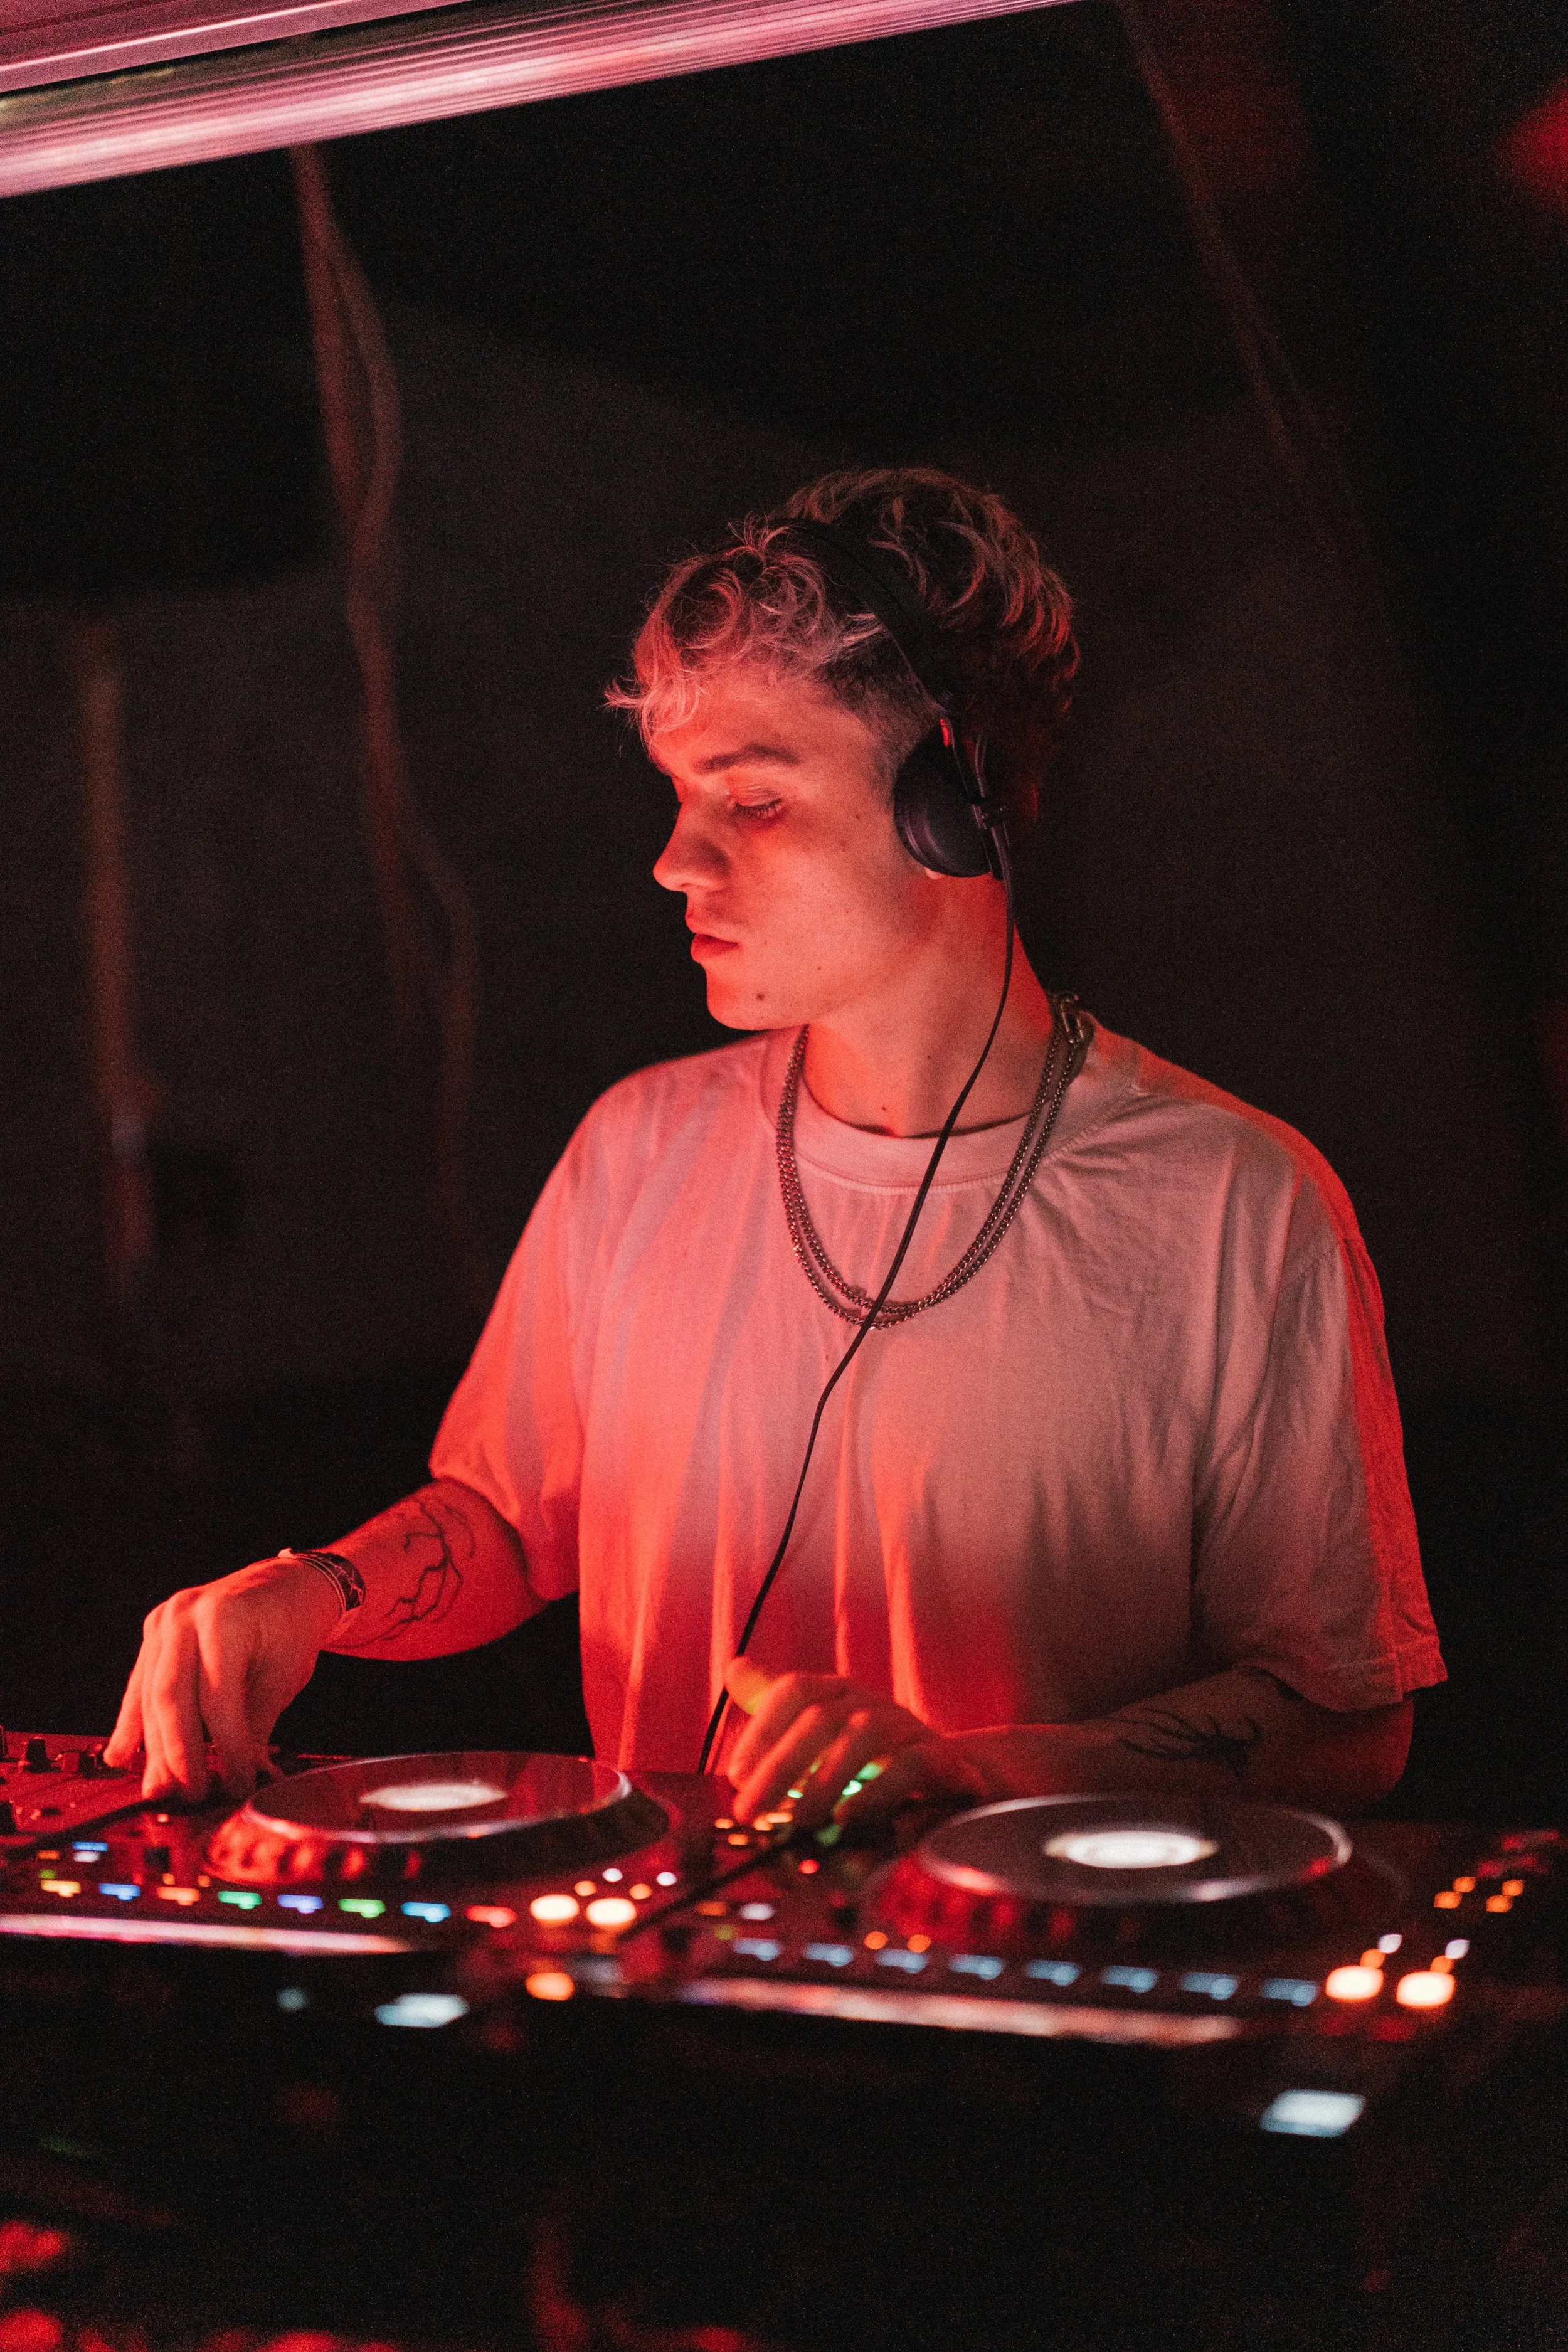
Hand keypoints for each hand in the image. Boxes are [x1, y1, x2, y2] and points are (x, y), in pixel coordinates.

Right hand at [102, 1557, 343, 1800]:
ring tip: (160, 1789)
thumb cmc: (290, 1629)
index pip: (217, 1697)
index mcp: (225, 1619)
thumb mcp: (282, 1676)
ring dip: (153, 1749)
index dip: (226, 1747)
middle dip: (179, 1756)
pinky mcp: (154, 1631)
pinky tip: (122, 1756)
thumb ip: (256, 1727)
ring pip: (149, 1696)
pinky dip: (132, 1723)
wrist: (285, 1586)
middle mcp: (185, 1615)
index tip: (236, 1782)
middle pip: (172, 1698)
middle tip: (192, 1795)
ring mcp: (164, 1620)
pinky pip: (139, 1684)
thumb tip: (243, 1781)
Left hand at [723, 1658, 987, 1830]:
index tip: (735, 1775)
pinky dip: (877, 1793)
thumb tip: (734, 1669)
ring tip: (798, 1821)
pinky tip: (847, 1821)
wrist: (950, 1775)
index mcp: (839, 1693)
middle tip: (749, 1810)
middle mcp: (871, 1702)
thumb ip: (777, 1708)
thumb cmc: (872, 1758)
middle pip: (821, 1718)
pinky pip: (911, 1766)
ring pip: (864, 1735)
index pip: (796, 1690)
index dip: (762, 1728)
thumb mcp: (823, 1734)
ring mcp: (908, 1727)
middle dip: (780, 1765)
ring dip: (825, 1780)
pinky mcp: (941, 1759)